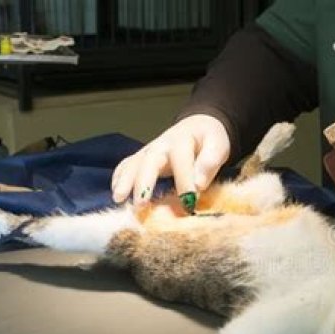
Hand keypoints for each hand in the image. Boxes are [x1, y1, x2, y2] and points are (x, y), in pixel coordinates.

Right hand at [111, 114, 229, 204]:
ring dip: (124, 182)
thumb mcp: (218, 145)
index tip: (189, 203)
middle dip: (143, 182)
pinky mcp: (143, 158)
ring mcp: (149, 151)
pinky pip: (127, 165)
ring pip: (133, 163)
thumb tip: (199, 183)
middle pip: (149, 160)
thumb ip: (210, 161)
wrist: (199, 127)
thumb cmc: (209, 140)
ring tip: (118, 200)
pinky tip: (117, 196)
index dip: (184, 182)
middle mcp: (162, 144)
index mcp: (183, 140)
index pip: (181, 160)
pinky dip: (119, 178)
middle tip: (140, 204)